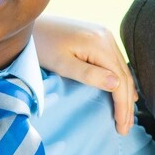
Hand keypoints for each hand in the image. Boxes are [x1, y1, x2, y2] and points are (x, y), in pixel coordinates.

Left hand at [31, 16, 137, 133]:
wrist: (28, 26)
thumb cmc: (41, 46)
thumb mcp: (63, 64)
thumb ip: (89, 75)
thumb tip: (117, 85)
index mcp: (100, 44)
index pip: (120, 81)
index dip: (122, 106)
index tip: (122, 128)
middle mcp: (107, 37)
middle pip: (124, 76)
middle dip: (126, 104)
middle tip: (125, 129)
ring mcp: (104, 36)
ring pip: (122, 69)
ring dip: (125, 94)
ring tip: (126, 116)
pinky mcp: (99, 37)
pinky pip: (115, 63)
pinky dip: (120, 80)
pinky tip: (123, 93)